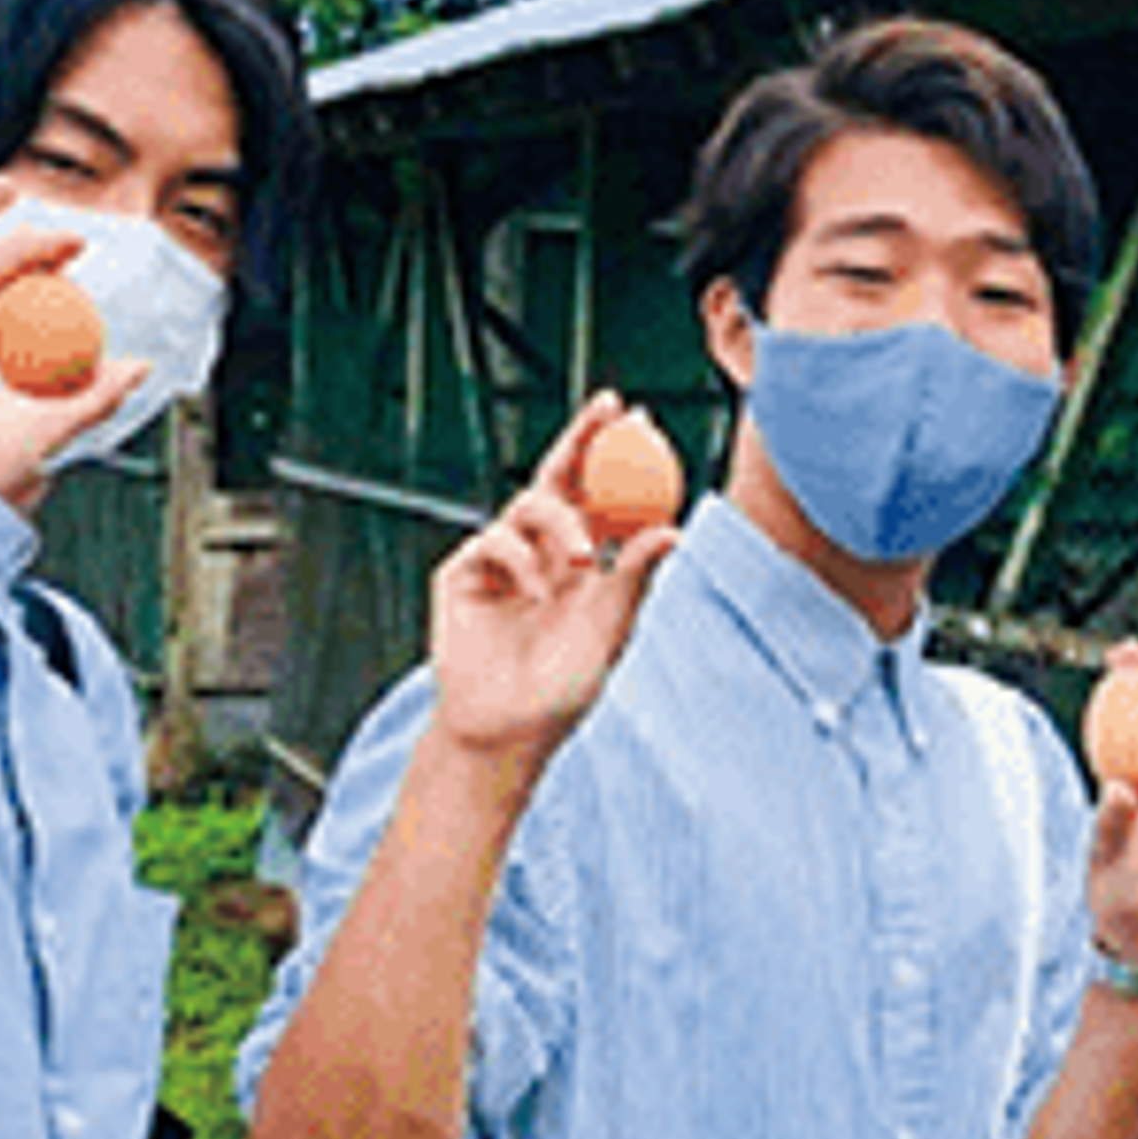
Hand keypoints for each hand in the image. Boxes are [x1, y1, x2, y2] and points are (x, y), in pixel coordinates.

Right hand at [422, 396, 679, 762]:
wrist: (507, 730)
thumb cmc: (562, 690)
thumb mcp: (610, 629)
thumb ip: (634, 577)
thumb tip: (674, 530)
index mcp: (582, 563)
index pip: (600, 495)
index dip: (616, 455)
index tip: (642, 419)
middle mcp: (541, 552)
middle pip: (559, 477)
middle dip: (582, 437)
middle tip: (609, 409)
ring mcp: (500, 560)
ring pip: (530, 503)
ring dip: (563, 522)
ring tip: (581, 562)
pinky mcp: (463, 573)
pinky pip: (495, 540)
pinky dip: (521, 560)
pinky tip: (535, 593)